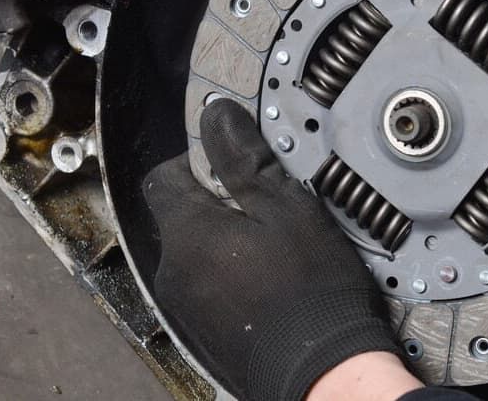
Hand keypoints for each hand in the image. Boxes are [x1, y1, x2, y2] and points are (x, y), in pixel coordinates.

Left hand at [143, 100, 405, 400]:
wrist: (322, 370)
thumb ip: (243, 159)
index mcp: (188, 233)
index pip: (164, 176)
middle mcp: (174, 270)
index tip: (233, 167)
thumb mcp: (285, 208)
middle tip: (268, 210)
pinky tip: (271, 283)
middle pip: (183, 216)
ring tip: (276, 250)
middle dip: (219, 205)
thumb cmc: (310, 290)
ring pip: (196, 251)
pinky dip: (231, 276)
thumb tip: (217, 116)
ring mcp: (184, 305)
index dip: (198, 163)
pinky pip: (207, 286)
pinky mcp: (201, 331)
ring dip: (227, 242)